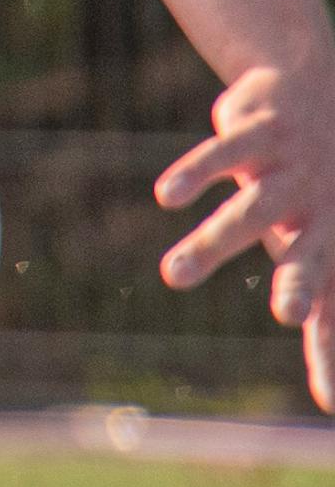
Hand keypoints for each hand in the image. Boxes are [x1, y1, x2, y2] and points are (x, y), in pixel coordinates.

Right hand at [154, 56, 334, 408]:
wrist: (316, 83)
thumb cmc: (318, 186)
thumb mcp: (320, 243)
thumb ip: (319, 310)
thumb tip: (333, 399)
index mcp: (331, 242)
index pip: (333, 307)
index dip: (331, 354)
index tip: (331, 402)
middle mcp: (317, 210)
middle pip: (308, 255)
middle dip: (297, 285)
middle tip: (286, 317)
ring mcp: (288, 169)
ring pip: (252, 208)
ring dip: (214, 241)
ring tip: (172, 277)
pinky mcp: (259, 130)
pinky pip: (223, 153)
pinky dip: (196, 173)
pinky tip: (168, 197)